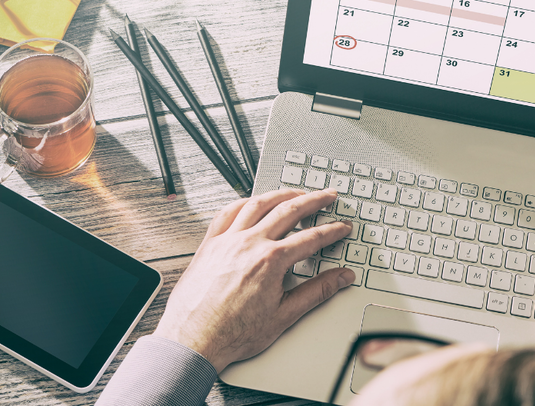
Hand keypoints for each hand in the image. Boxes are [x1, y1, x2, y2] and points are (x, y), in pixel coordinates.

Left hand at [153, 188, 353, 371]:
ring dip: (281, 194)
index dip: (332, 231)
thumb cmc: (232, 333)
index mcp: (270, 261)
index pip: (311, 238)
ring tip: (296, 193)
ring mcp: (227, 240)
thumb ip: (317, 292)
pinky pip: (228, 212)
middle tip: (327, 195)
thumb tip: (341, 278)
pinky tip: (253, 202)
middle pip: (289, 210)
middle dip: (314, 201)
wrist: (193, 340)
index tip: (342, 227)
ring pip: (258, 204)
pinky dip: (245, 202)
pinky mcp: (209, 244)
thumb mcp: (284, 315)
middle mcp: (248, 244)